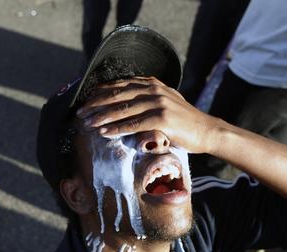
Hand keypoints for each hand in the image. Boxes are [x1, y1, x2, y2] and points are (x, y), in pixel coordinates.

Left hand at [76, 76, 217, 153]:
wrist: (206, 131)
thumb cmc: (183, 122)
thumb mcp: (163, 103)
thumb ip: (145, 100)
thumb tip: (122, 106)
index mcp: (152, 83)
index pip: (120, 85)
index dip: (100, 93)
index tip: (85, 101)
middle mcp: (153, 89)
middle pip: (117, 95)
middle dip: (96, 104)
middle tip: (80, 113)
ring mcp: (158, 102)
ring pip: (123, 108)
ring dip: (102, 116)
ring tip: (87, 123)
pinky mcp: (162, 118)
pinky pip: (133, 123)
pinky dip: (117, 128)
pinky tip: (104, 132)